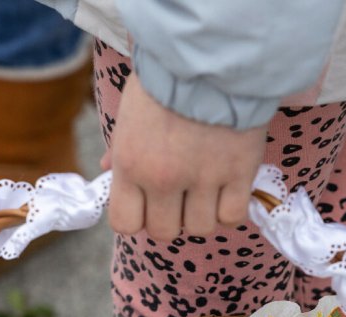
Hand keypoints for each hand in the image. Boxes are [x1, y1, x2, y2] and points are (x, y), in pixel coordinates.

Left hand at [104, 76, 268, 240]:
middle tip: (181, 194)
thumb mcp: (131, 114)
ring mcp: (203, 178)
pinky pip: (232, 216)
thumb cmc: (166, 81)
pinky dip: (230, 209)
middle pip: (164, 232)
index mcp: (131, 166)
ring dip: (202, 213)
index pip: (125, 224)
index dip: (137, 218)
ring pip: (199, 228)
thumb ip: (120, 149)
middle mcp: (163, 179)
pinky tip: (228, 189)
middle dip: (171, 217)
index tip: (148, 204)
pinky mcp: (239, 173)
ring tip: (207, 189)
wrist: (212, 55)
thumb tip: (106, 171)